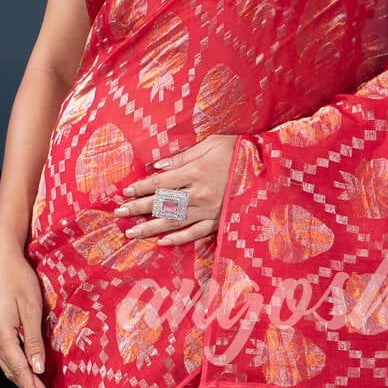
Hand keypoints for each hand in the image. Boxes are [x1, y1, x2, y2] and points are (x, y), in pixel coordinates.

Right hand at [0, 242, 56, 387]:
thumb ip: (35, 340)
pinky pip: (6, 356)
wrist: (1, 260)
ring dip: (24, 383)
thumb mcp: (32, 308)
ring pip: (8, 366)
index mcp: (0, 333)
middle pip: (13, 372)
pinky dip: (17, 370)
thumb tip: (38, 368)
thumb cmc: (20, 279)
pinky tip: (28, 377)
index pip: (20, 369)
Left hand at [119, 134, 238, 244]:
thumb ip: (184, 156)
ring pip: (175, 221)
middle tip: (119, 214)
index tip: (125, 192)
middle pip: (163, 203)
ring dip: (151, 228)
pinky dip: (179, 239)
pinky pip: (196, 233)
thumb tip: (158, 166)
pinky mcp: (219, 220)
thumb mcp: (211, 144)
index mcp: (196, 172)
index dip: (141, 187)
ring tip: (132, 233)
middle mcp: (200, 194)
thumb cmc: (239, 151)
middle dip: (138, 209)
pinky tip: (162, 242)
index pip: (161, 182)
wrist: (269, 168)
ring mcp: (209, 210)